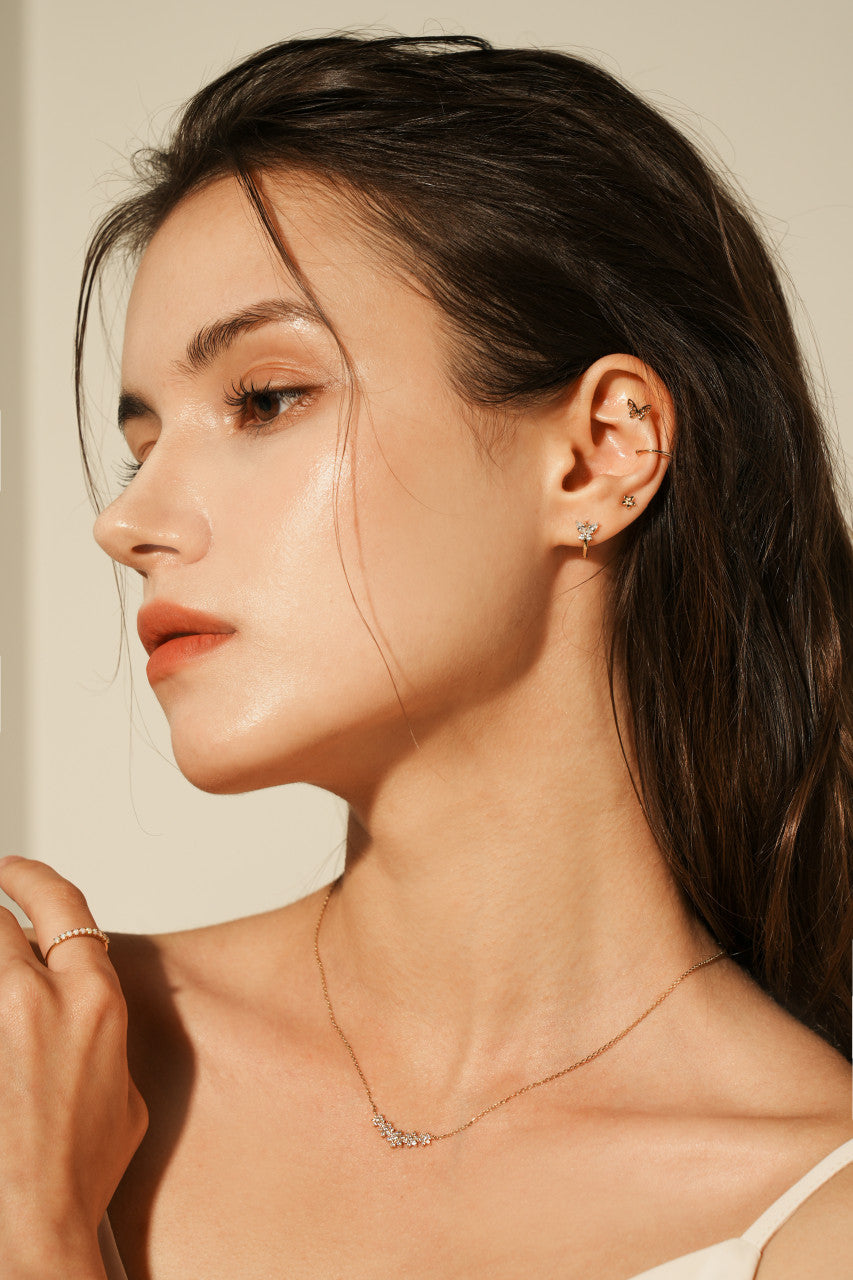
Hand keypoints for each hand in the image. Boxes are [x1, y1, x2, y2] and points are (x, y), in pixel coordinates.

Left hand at [0, 856, 147, 1277]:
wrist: (29, 1224)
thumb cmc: (76, 1173)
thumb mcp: (123, 1093)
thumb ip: (102, 1038)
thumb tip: (80, 1018)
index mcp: (93, 1000)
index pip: (61, 903)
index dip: (31, 877)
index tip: (14, 871)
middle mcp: (36, 999)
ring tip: (3, 1001)